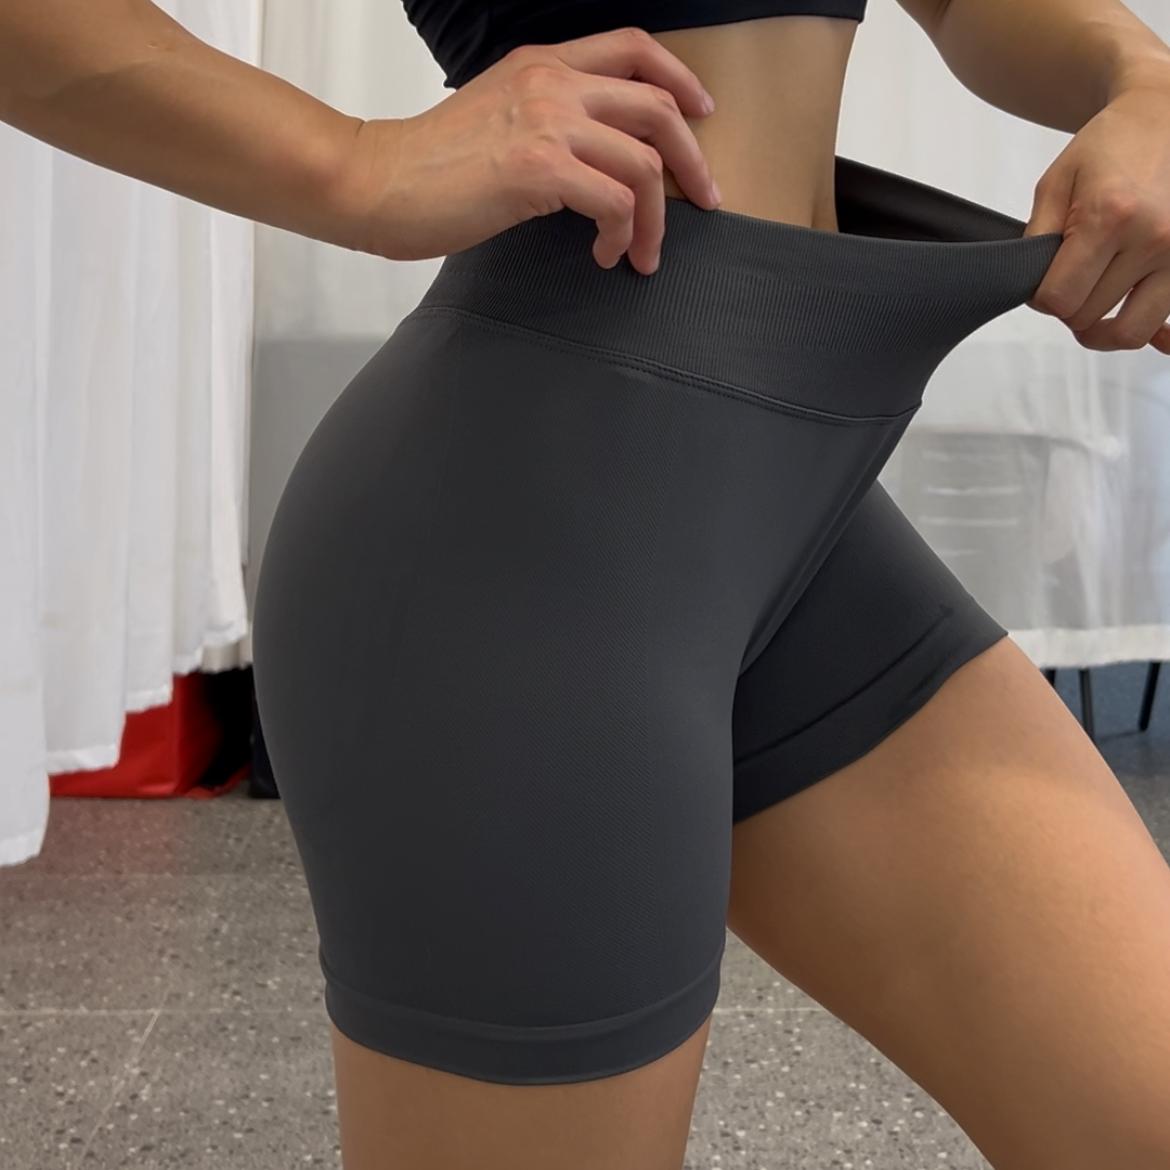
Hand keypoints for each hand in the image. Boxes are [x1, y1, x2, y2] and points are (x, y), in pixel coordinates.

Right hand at [332, 26, 720, 274]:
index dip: (680, 81)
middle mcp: (553, 82)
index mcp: (543, 63)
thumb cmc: (429, 165)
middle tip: (704, 201)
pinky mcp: (539, 169)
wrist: (378, 181)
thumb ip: (545, 117)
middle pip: (658, 108)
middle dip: (693, 161)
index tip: (701, 117)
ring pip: (644, 164)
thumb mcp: (496, 114)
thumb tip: (591, 159)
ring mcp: (547, 122)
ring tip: (641, 253)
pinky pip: (614, 202)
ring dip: (656, 219)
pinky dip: (620, 235)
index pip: (635, 49)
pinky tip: (602, 254)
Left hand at [1023, 76, 1169, 353]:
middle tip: (1070, 280)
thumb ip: (1036, 241)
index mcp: (1110, 217)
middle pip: (1089, 318)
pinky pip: (1166, 320)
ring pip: (1129, 331)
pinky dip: (1145, 326)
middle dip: (1070, 308)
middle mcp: (1153, 239)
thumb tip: (1032, 289)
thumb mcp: (1055, 184)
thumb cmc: (1109, 148)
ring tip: (1093, 301)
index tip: (1043, 284)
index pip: (1060, 299)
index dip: (1042, 300)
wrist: (1165, 117)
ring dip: (1103, 325)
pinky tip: (1129, 314)